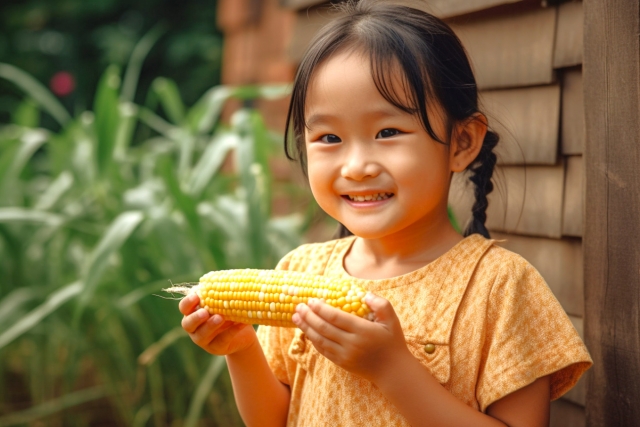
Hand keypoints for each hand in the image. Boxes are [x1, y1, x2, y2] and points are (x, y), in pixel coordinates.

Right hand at [179, 293, 256, 355]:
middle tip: (205, 312)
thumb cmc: (230, 310)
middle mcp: (194, 327)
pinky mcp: (215, 348)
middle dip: (195, 318)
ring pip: (202, 335)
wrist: (242, 333)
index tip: (197, 296)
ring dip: (210, 326)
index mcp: (193, 312)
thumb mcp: (225, 300)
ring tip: (220, 318)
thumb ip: (221, 292)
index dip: (188, 303)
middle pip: (187, 324)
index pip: (184, 307)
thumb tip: (226, 278)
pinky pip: (221, 340)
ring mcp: (203, 340)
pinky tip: (240, 323)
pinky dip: (231, 331)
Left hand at [291, 293, 410, 383]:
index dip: (321, 308)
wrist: (393, 371)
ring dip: (306, 328)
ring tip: (296, 317)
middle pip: (324, 328)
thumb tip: (365, 295)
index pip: (336, 317)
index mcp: (363, 331)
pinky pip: (323, 350)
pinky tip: (307, 331)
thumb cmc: (392, 342)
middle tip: (298, 306)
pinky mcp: (341, 363)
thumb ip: (380, 304)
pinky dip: (313, 340)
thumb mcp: (392, 320)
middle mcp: (351, 344)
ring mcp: (345, 355)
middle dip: (308, 316)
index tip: (312, 300)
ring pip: (320, 340)